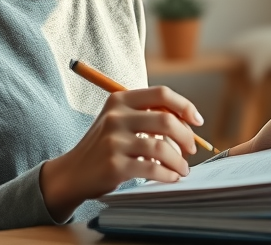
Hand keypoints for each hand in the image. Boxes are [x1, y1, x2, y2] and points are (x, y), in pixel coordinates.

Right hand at [39, 86, 203, 220]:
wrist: (73, 173)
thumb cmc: (104, 146)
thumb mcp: (118, 120)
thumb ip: (147, 114)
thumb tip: (188, 122)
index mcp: (119, 100)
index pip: (161, 93)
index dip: (184, 106)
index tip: (197, 121)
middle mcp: (116, 117)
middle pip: (166, 120)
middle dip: (186, 136)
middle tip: (191, 149)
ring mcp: (114, 141)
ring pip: (162, 148)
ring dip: (179, 161)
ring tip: (183, 169)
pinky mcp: (115, 165)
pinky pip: (153, 168)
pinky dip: (168, 174)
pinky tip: (171, 177)